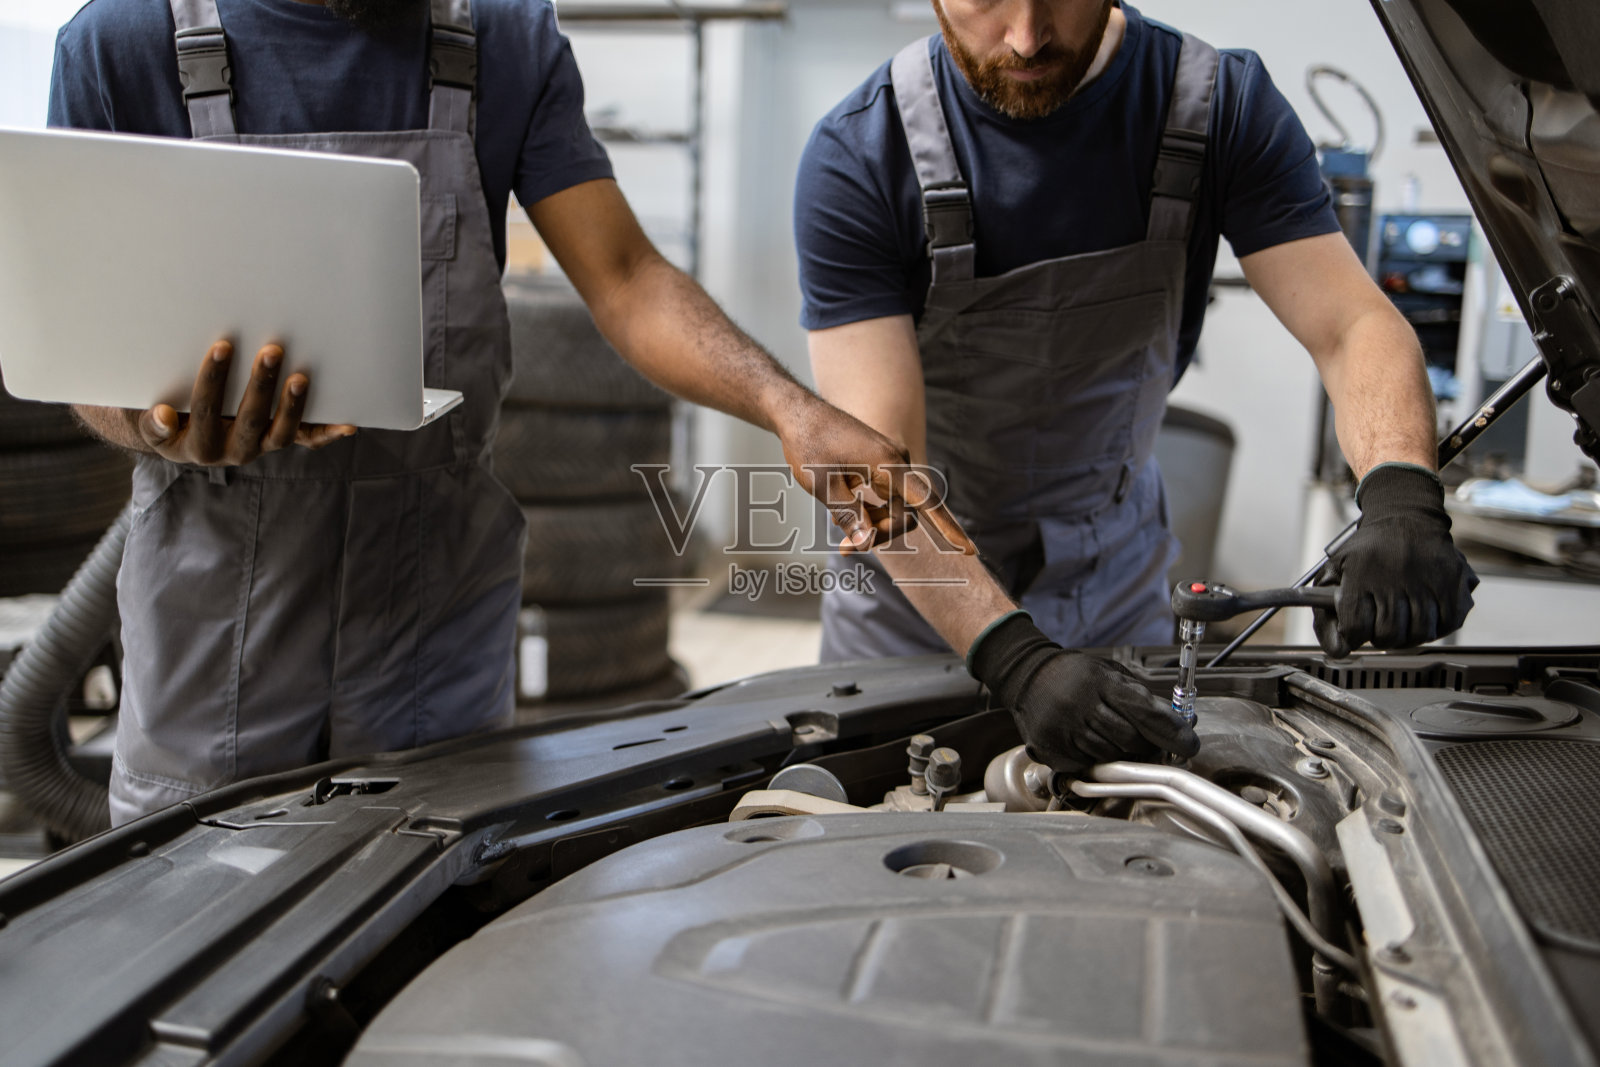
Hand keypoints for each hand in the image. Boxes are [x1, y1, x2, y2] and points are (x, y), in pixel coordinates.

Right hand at [141, 341, 354, 465]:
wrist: (178, 437)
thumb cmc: (163, 418)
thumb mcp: (149, 424)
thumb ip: (154, 424)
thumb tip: (164, 416)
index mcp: (197, 446)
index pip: (206, 409)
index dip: (213, 380)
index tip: (222, 347)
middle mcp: (232, 451)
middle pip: (249, 419)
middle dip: (260, 385)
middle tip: (271, 350)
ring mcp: (259, 446)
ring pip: (281, 433)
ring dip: (293, 406)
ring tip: (301, 377)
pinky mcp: (278, 439)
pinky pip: (306, 440)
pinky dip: (327, 433)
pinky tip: (348, 424)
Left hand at [777, 394, 973, 554]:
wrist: (798, 413)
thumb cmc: (809, 444)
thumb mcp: (823, 485)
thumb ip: (849, 515)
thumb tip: (867, 541)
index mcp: (888, 463)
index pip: (925, 502)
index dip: (947, 529)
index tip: (967, 550)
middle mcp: (897, 462)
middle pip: (906, 513)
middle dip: (881, 533)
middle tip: (844, 547)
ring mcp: (891, 463)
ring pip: (896, 509)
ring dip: (872, 524)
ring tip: (838, 527)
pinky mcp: (883, 467)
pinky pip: (887, 499)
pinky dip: (869, 512)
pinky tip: (844, 515)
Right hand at [967, 612, 1198, 775]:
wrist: (1026, 676)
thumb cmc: (1073, 675)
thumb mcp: (1109, 673)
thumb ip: (1141, 698)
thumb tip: (1179, 723)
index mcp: (1098, 682)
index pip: (1145, 712)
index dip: (1172, 732)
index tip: (1189, 744)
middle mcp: (1079, 705)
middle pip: (1130, 740)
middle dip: (1145, 743)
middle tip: (1146, 739)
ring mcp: (1063, 729)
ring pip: (1110, 755)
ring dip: (1119, 751)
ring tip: (1110, 734)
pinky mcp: (1051, 748)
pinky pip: (1087, 764)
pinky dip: (1095, 758)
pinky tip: (1088, 740)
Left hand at [1313, 464, 1477, 655]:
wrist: (1404, 515)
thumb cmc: (1368, 548)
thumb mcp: (1335, 570)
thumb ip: (1326, 613)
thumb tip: (1337, 650)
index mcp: (1361, 575)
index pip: (1356, 626)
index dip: (1354, 634)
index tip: (1355, 630)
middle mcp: (1395, 578)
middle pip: (1389, 634)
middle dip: (1381, 637)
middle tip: (1381, 625)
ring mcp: (1427, 581)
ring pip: (1420, 634)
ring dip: (1409, 635)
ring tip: (1402, 621)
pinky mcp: (1453, 583)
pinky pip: (1447, 624)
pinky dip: (1435, 627)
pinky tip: (1423, 615)